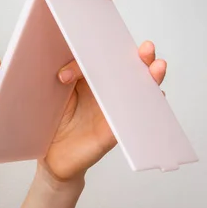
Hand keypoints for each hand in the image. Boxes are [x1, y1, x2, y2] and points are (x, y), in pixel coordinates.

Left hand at [41, 40, 167, 182]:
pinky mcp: (113, 131)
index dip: (85, 62)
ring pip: (136, 90)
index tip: (66, 73)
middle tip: (146, 48)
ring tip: (156, 66)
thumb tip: (52, 69)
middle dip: (137, 58)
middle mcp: (102, 92)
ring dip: (149, 77)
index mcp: (85, 81)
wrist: (50, 159)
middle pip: (124, 70)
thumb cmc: (48, 125)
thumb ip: (54, 83)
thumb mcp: (49, 99)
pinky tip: (158, 95)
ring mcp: (111, 110)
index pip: (94, 61)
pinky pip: (134, 118)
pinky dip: (149, 106)